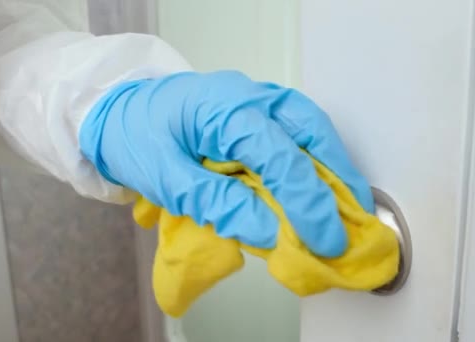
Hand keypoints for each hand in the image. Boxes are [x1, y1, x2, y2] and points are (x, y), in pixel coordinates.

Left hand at [79, 71, 372, 256]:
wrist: (118, 111)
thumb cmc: (135, 137)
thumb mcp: (165, 178)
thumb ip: (216, 203)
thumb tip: (269, 231)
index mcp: (224, 108)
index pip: (279, 157)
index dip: (307, 203)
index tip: (324, 241)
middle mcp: (248, 96)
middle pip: (309, 130)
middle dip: (338, 177)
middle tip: (356, 220)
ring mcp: (255, 98)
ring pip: (310, 126)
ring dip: (333, 165)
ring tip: (350, 205)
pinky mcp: (256, 110)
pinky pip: (296, 129)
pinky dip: (315, 158)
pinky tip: (322, 183)